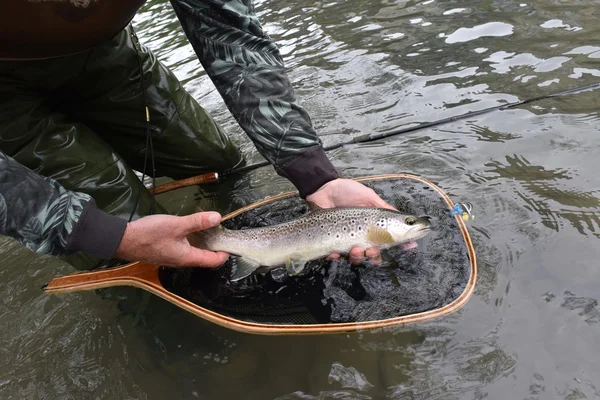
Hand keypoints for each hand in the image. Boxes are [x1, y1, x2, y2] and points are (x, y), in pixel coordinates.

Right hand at [114, 212, 228, 266]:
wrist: (123, 240)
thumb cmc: (150, 234)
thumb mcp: (177, 225)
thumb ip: (197, 222)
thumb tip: (218, 218)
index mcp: (187, 258)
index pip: (213, 261)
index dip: (224, 254)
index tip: (231, 243)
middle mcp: (181, 261)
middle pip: (204, 258)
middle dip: (214, 247)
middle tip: (221, 233)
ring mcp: (172, 258)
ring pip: (193, 253)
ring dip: (202, 243)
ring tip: (208, 229)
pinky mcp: (164, 252)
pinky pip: (183, 249)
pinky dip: (190, 241)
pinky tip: (189, 230)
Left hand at [306, 178, 395, 264]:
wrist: (323, 189)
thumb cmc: (347, 191)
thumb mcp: (369, 197)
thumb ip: (384, 208)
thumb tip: (403, 216)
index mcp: (372, 226)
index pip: (387, 240)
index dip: (397, 245)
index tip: (407, 247)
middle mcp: (361, 235)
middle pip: (372, 254)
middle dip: (374, 256)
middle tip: (372, 250)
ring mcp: (346, 240)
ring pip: (356, 258)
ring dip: (358, 257)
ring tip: (355, 249)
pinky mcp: (331, 242)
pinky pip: (335, 256)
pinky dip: (336, 256)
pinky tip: (335, 252)